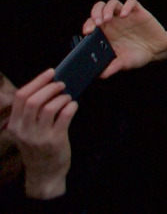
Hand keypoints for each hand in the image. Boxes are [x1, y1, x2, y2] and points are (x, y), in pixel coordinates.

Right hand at [4, 69, 75, 199]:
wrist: (44, 173)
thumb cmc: (37, 146)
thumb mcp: (26, 131)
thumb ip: (31, 112)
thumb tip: (49, 84)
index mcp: (14, 125)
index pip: (21, 97)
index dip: (37, 81)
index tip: (50, 72)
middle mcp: (23, 131)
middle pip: (34, 100)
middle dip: (50, 87)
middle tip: (62, 84)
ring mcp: (39, 137)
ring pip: (50, 107)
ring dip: (62, 97)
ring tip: (67, 97)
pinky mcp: (55, 141)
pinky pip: (65, 116)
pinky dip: (71, 106)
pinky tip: (73, 105)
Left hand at [82, 0, 166, 76]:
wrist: (158, 50)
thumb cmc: (139, 55)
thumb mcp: (123, 63)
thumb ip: (112, 67)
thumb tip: (101, 75)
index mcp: (107, 33)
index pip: (92, 23)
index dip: (87, 25)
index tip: (87, 32)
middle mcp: (115, 22)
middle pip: (99, 8)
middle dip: (95, 13)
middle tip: (97, 23)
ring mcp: (126, 16)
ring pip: (113, 3)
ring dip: (108, 9)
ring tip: (108, 19)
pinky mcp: (139, 12)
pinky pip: (132, 2)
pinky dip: (127, 6)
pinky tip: (125, 14)